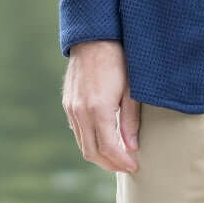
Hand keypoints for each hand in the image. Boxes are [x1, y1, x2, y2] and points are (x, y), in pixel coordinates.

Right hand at [62, 39, 139, 172]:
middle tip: (127, 166)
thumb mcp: (131, 88)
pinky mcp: (68, 103)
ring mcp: (71, 108)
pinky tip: (104, 138)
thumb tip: (132, 148)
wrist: (94, 36)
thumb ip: (130, 120)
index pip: (109, 149)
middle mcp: (81, 112)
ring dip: (99, 156)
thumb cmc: (119, 58)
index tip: (135, 166)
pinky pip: (77, 131)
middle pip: (92, 152)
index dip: (122, 162)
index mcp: (98, 109)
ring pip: (82, 144)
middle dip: (110, 164)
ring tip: (117, 156)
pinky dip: (90, 141)